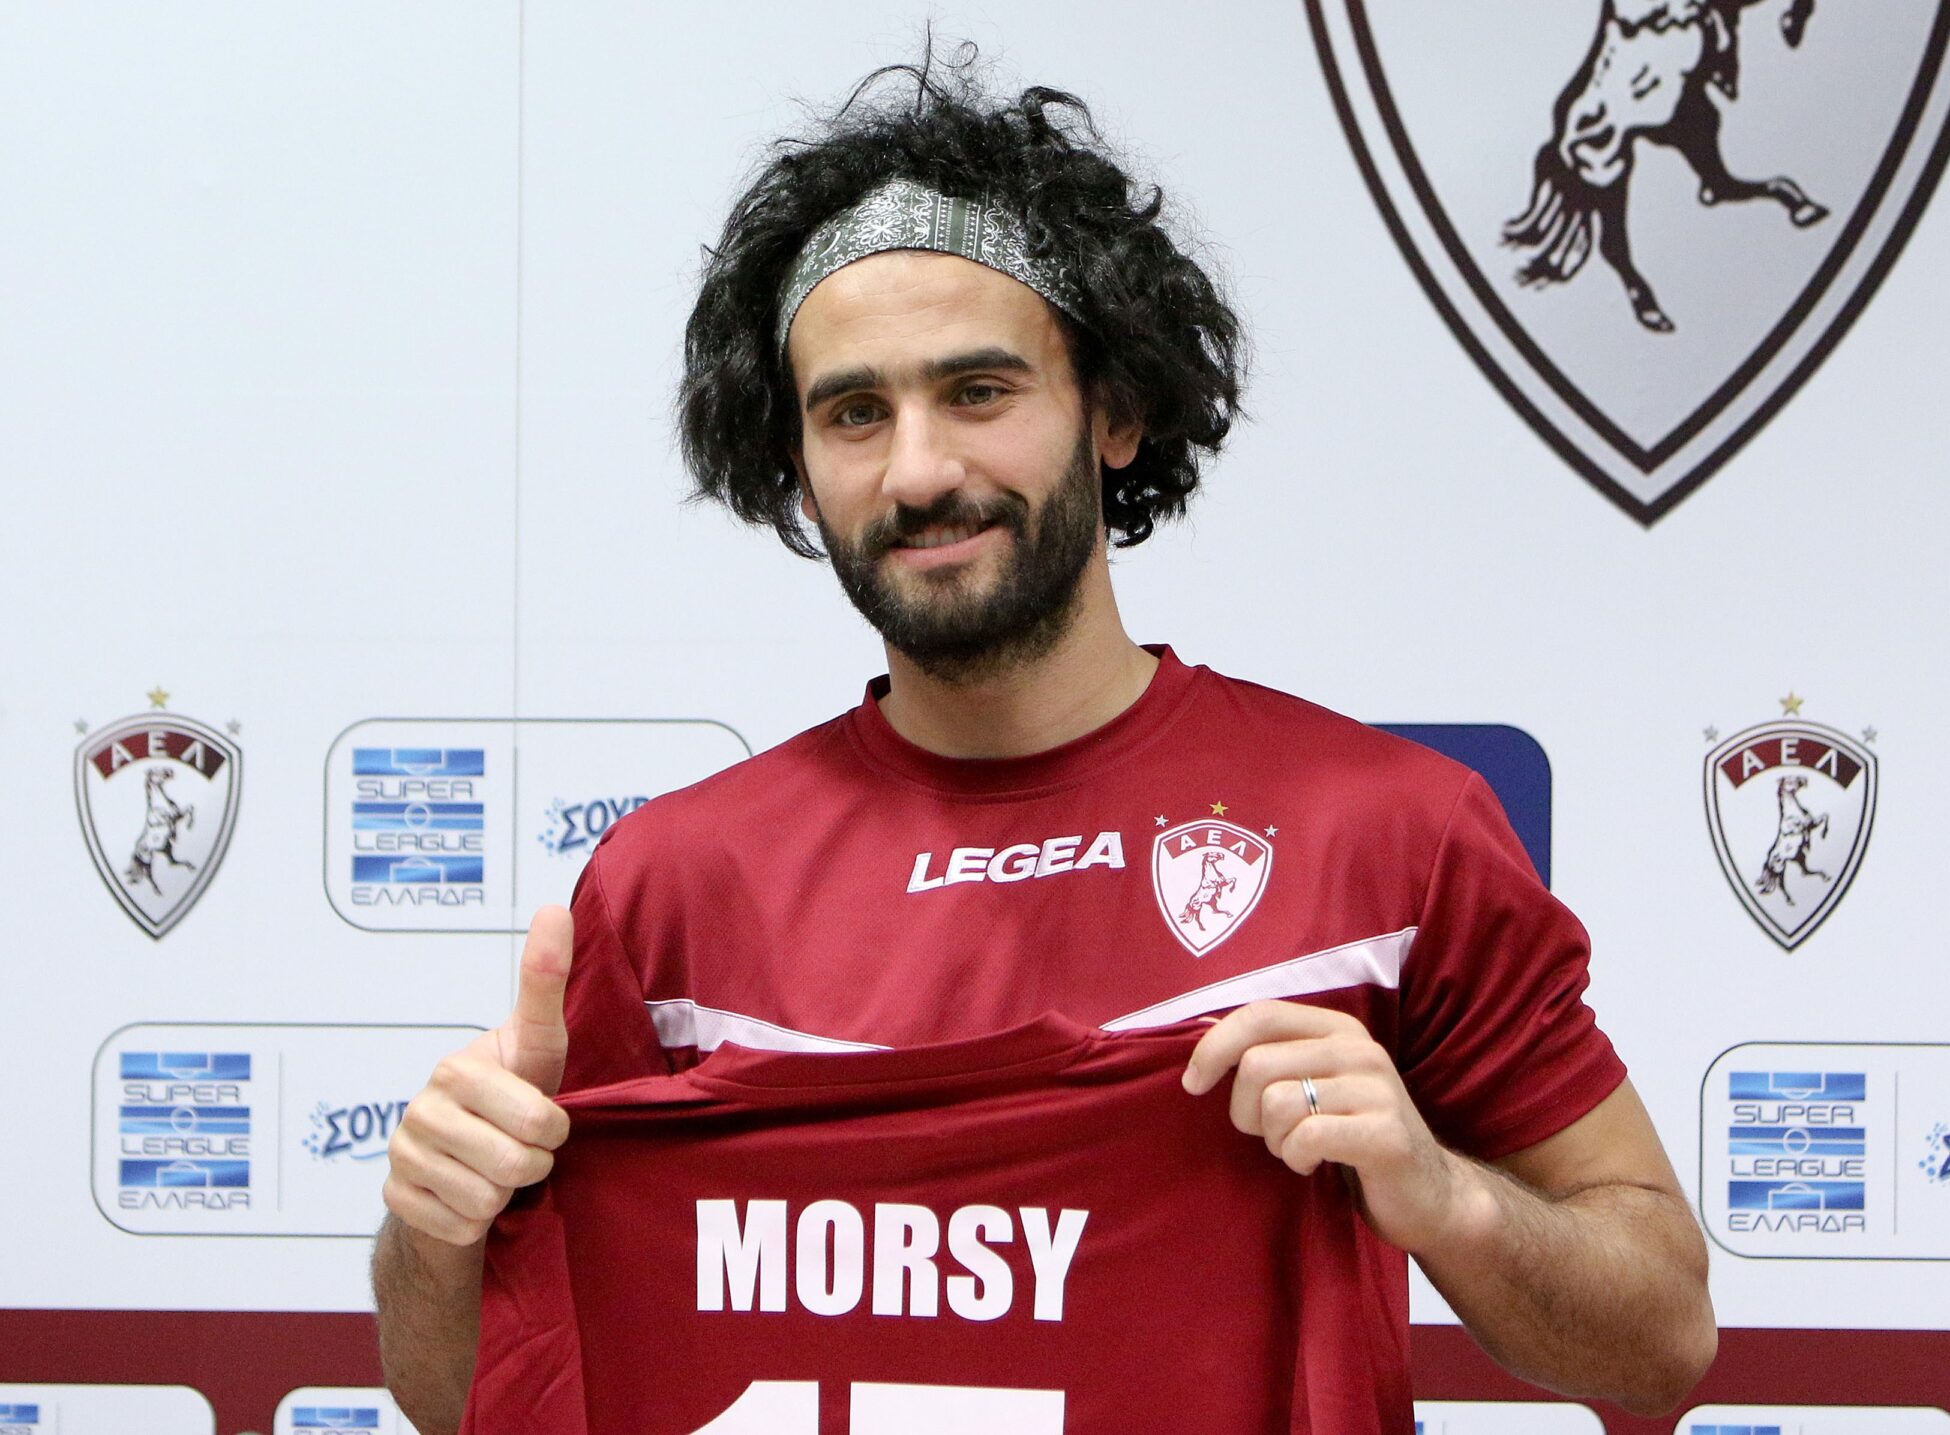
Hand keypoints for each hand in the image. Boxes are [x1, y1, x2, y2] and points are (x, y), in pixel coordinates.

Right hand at [383, 906, 574, 1245]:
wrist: (464, 1163)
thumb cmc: (514, 1097)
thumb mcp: (537, 1044)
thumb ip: (545, 982)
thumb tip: (556, 908)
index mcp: (458, 1068)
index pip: (537, 1118)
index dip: (554, 1129)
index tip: (548, 1122)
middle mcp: (420, 1107)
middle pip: (514, 1165)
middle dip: (534, 1164)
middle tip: (527, 1150)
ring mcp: (401, 1155)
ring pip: (487, 1200)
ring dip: (505, 1195)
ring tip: (499, 1171)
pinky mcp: (394, 1200)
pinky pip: (460, 1228)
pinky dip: (475, 1223)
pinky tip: (469, 1198)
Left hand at [1182, 1000, 1485, 1255]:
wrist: (1426, 1194)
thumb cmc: (1350, 1137)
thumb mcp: (1311, 1085)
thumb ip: (1270, 1056)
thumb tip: (1200, 1031)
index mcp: (1337, 1029)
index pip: (1259, 1015)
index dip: (1214, 1046)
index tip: (1192, 1084)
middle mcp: (1359, 1049)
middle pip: (1256, 1065)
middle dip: (1245, 1111)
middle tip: (1271, 1134)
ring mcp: (1376, 1089)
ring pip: (1277, 1103)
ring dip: (1275, 1140)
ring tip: (1299, 1149)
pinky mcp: (1385, 1133)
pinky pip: (1306, 1138)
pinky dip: (1296, 1159)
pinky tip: (1315, 1164)